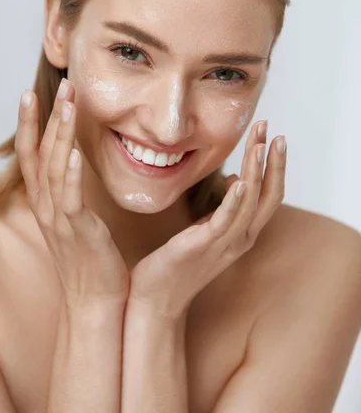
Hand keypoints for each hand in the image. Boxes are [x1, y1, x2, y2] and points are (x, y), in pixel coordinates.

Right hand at [15, 77, 129, 311]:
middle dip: (49, 116)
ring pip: (53, 167)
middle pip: (40, 152)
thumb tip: (70, 162)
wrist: (93, 297)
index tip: (30, 95)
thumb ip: (67, 190)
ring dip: (60, 134)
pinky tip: (74, 153)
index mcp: (44, 200)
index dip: (28, 124)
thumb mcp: (71, 217)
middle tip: (62, 85)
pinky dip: (70, 174)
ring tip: (68, 105)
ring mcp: (58, 218)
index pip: (29, 154)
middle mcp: (45, 206)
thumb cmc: (88, 256)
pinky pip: (70, 198)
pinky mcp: (77, 230)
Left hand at [128, 120, 286, 319]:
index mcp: (242, 232)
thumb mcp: (206, 229)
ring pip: (251, 203)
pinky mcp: (204, 246)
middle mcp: (241, 238)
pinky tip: (239, 179)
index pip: (268, 194)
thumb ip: (225, 208)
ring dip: (257, 171)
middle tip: (272, 130)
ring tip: (260, 144)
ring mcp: (224, 244)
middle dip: (273, 162)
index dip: (273, 165)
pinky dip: (236, 200)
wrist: (156, 298)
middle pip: (268, 196)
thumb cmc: (179, 261)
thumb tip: (236, 179)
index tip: (270, 135)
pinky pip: (225, 221)